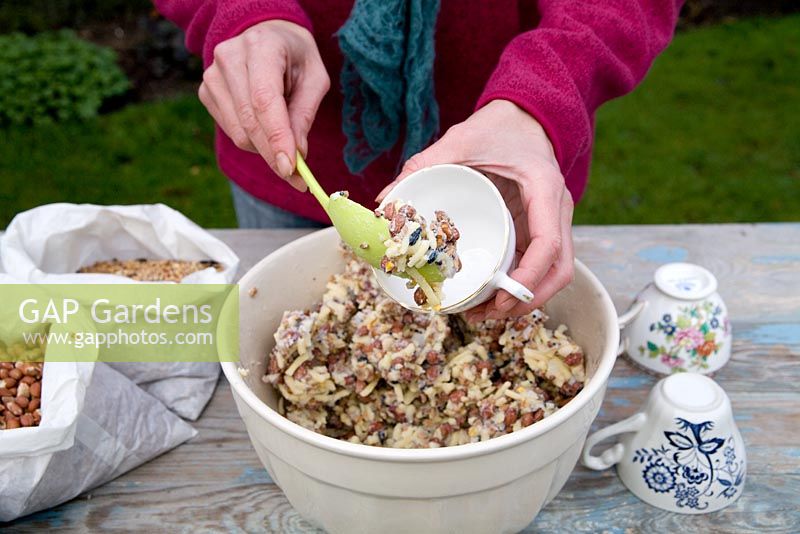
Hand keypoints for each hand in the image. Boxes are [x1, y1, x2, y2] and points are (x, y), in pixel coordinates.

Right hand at [199, 20, 329, 189]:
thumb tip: (297, 155)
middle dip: (275, 155)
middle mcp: (230, 58)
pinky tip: (266, 127)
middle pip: (250, 122)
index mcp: (261, 47)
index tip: (290, 169)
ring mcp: (212, 75)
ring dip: (266, 149)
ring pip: (239, 133)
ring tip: (286, 142)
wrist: (267, 35)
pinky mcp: (206, 92)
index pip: (264, 101)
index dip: (276, 138)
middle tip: (298, 178)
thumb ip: (305, 115)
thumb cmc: (296, 57)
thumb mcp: (315, 79)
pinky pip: (232, 131)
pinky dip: (253, 141)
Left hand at [377, 99, 574, 321]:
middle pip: (560, 270)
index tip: (500, 296)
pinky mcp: (542, 227)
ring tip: (484, 314)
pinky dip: (520, 285)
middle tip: (488, 314)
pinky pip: (540, 264)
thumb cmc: (497, 125)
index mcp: (544, 188)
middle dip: (527, 299)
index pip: (549, 243)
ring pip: (554, 273)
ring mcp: (552, 220)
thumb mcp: (460, 140)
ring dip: (525, 299)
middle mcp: (556, 209)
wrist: (525, 113)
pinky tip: (491, 295)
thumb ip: (424, 165)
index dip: (528, 277)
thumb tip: (384, 201)